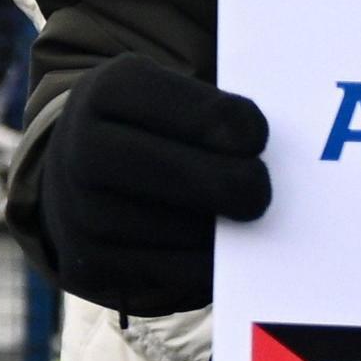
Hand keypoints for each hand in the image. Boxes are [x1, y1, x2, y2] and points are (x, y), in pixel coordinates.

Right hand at [31, 54, 271, 315]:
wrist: (79, 176)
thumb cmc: (150, 132)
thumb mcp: (168, 99)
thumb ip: (216, 114)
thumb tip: (281, 157)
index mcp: (107, 90)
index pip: (177, 105)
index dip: (230, 122)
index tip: (258, 139)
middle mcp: (82, 147)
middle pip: (169, 170)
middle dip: (230, 183)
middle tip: (260, 190)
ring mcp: (81, 207)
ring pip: (170, 228)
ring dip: (220, 229)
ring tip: (239, 217)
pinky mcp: (92, 259)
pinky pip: (166, 270)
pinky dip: (204, 262)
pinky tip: (220, 247)